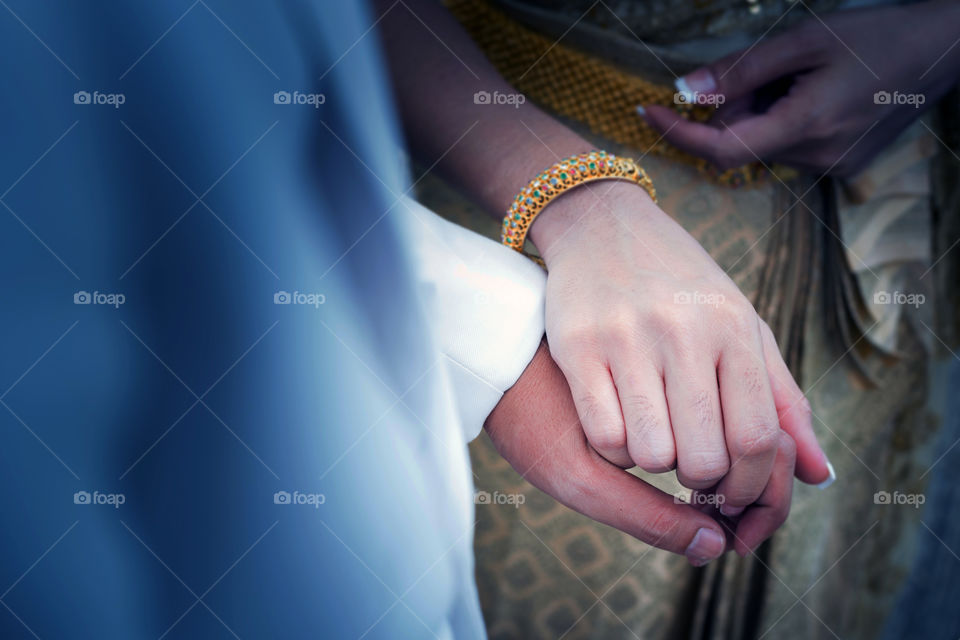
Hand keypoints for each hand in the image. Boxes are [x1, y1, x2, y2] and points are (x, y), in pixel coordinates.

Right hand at [527, 181, 831, 516]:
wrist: (602, 225)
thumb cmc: (680, 284)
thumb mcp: (741, 326)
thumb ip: (781, 400)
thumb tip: (819, 475)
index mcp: (732, 326)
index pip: (756, 437)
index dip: (749, 482)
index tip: (733, 492)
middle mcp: (683, 330)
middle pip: (704, 456)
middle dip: (700, 479)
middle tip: (689, 466)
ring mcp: (627, 337)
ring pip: (652, 453)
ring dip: (655, 462)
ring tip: (654, 436)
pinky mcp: (578, 346)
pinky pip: (604, 435)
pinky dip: (615, 448)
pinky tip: (619, 423)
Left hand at [642, 2, 959, 175]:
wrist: (941, 52)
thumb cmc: (875, 36)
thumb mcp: (803, 40)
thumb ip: (741, 70)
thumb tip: (686, 90)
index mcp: (805, 127)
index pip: (720, 150)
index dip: (678, 135)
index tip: (646, 112)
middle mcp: (816, 159)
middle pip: (742, 142)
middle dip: (733, 108)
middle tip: (764, 70)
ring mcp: (831, 168)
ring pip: (764, 144)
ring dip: (762, 113)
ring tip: (803, 77)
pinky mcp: (841, 167)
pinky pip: (789, 148)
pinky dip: (784, 122)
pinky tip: (815, 94)